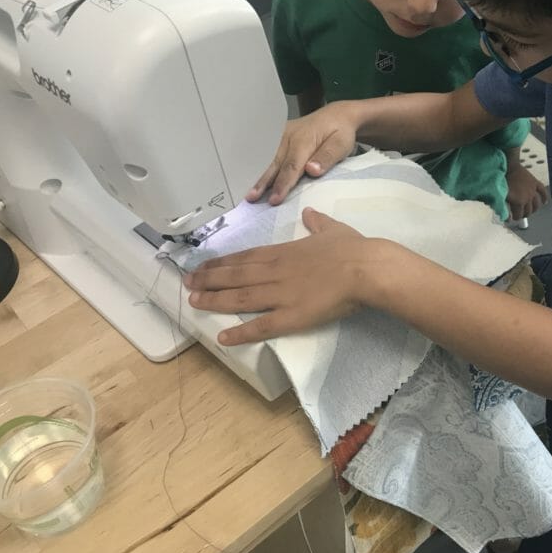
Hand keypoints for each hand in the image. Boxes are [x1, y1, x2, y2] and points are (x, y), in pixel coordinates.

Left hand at [184, 208, 377, 344]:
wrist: (364, 268)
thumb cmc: (352, 248)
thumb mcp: (332, 229)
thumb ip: (318, 223)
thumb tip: (311, 214)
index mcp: (283, 252)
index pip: (244, 257)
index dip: (221, 263)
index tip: (202, 266)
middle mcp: (275, 272)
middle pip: (235, 276)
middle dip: (208, 280)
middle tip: (187, 284)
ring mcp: (281, 294)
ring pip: (240, 298)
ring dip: (215, 300)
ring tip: (194, 302)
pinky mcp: (291, 316)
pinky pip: (261, 326)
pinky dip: (241, 333)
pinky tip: (223, 338)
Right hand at [247, 105, 358, 204]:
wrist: (336, 115)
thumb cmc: (340, 133)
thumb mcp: (341, 144)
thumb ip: (327, 157)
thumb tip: (311, 170)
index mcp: (304, 139)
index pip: (291, 166)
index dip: (283, 184)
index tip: (275, 199)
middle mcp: (288, 136)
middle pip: (274, 162)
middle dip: (262, 181)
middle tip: (251, 198)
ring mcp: (281, 134)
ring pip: (267, 158)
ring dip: (256, 175)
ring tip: (246, 191)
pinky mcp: (278, 135)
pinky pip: (266, 151)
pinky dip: (257, 164)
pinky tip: (249, 176)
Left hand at [505, 163, 547, 220]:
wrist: (509, 166)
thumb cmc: (503, 180)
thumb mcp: (502, 196)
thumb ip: (503, 206)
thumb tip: (504, 215)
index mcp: (519, 202)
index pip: (519, 215)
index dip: (515, 218)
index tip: (511, 219)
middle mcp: (528, 198)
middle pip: (529, 211)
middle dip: (524, 215)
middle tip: (520, 215)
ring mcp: (533, 190)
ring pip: (537, 204)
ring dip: (534, 209)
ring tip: (530, 211)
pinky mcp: (535, 183)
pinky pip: (543, 192)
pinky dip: (545, 197)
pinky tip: (545, 202)